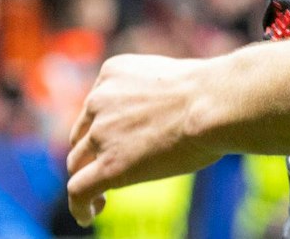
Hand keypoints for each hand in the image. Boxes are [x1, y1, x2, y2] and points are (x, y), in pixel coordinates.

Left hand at [65, 55, 223, 225]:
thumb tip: (166, 119)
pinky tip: (88, 216)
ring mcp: (101, 133)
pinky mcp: (109, 166)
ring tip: (100, 200)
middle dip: (92, 154)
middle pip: (82, 135)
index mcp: (113, 73)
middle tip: (107, 170)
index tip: (117, 144)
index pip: (96, 106)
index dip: (100, 129)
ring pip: (77, 162)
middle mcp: (99, 100)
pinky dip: (79, 206)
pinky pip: (79, 190)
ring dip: (87, 179)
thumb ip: (154, 97)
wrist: (212, 103)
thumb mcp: (170, 80)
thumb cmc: (209, 93)